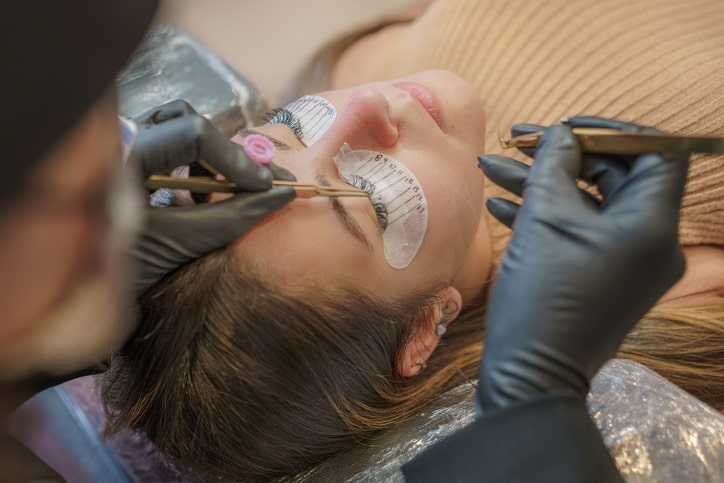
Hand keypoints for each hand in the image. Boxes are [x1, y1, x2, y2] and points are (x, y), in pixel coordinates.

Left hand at [129, 100, 295, 292]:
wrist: (77, 286)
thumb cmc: (117, 267)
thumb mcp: (177, 243)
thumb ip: (230, 217)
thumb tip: (279, 196)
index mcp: (121, 157)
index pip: (192, 134)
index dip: (235, 159)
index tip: (265, 187)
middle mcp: (116, 139)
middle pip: (187, 121)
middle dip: (226, 154)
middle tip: (256, 185)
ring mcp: (118, 143)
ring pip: (178, 126)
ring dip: (210, 157)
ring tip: (226, 191)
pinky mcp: (125, 153)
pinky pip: (167, 141)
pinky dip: (193, 164)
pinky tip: (200, 196)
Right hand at [476, 117, 687, 410]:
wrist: (532, 374)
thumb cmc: (542, 296)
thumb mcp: (545, 219)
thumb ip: (554, 165)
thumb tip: (559, 135)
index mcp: (652, 225)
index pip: (655, 153)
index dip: (612, 131)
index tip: (566, 126)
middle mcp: (650, 242)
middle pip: (614, 175)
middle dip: (561, 156)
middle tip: (514, 142)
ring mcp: (625, 263)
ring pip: (587, 203)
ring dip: (541, 183)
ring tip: (490, 167)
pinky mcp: (600, 277)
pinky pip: (579, 233)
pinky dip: (544, 214)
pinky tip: (498, 204)